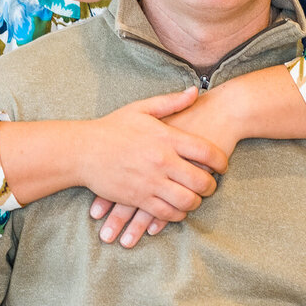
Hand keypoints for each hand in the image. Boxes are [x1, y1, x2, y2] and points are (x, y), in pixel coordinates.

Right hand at [83, 88, 227, 244]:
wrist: (82, 151)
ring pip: (187, 201)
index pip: (206, 152)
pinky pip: (167, 213)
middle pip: (202, 181)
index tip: (222, 165)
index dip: (221, 161)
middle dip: (211, 186)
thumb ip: (171, 102)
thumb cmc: (112, 127)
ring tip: (195, 197)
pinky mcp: (139, 199)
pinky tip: (178, 208)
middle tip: (211, 184)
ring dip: (196, 202)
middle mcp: (162, 161)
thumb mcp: (141, 108)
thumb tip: (195, 92)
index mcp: (166, 138)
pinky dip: (177, 214)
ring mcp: (151, 182)